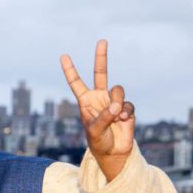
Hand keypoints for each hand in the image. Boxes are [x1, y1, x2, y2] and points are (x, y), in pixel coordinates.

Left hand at [60, 39, 134, 180]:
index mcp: (85, 101)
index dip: (70, 70)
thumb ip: (104, 117)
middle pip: (101, 73)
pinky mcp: (126, 108)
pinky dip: (126, 112)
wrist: (114, 151)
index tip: (64, 56)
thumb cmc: (98, 141)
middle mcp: (99, 98)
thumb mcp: (95, 131)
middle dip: (101, 57)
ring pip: (118, 90)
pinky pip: (128, 104)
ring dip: (118, 102)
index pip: (76, 83)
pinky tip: (123, 121)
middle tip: (102, 41)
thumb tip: (116, 106)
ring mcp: (113, 101)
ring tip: (115, 117)